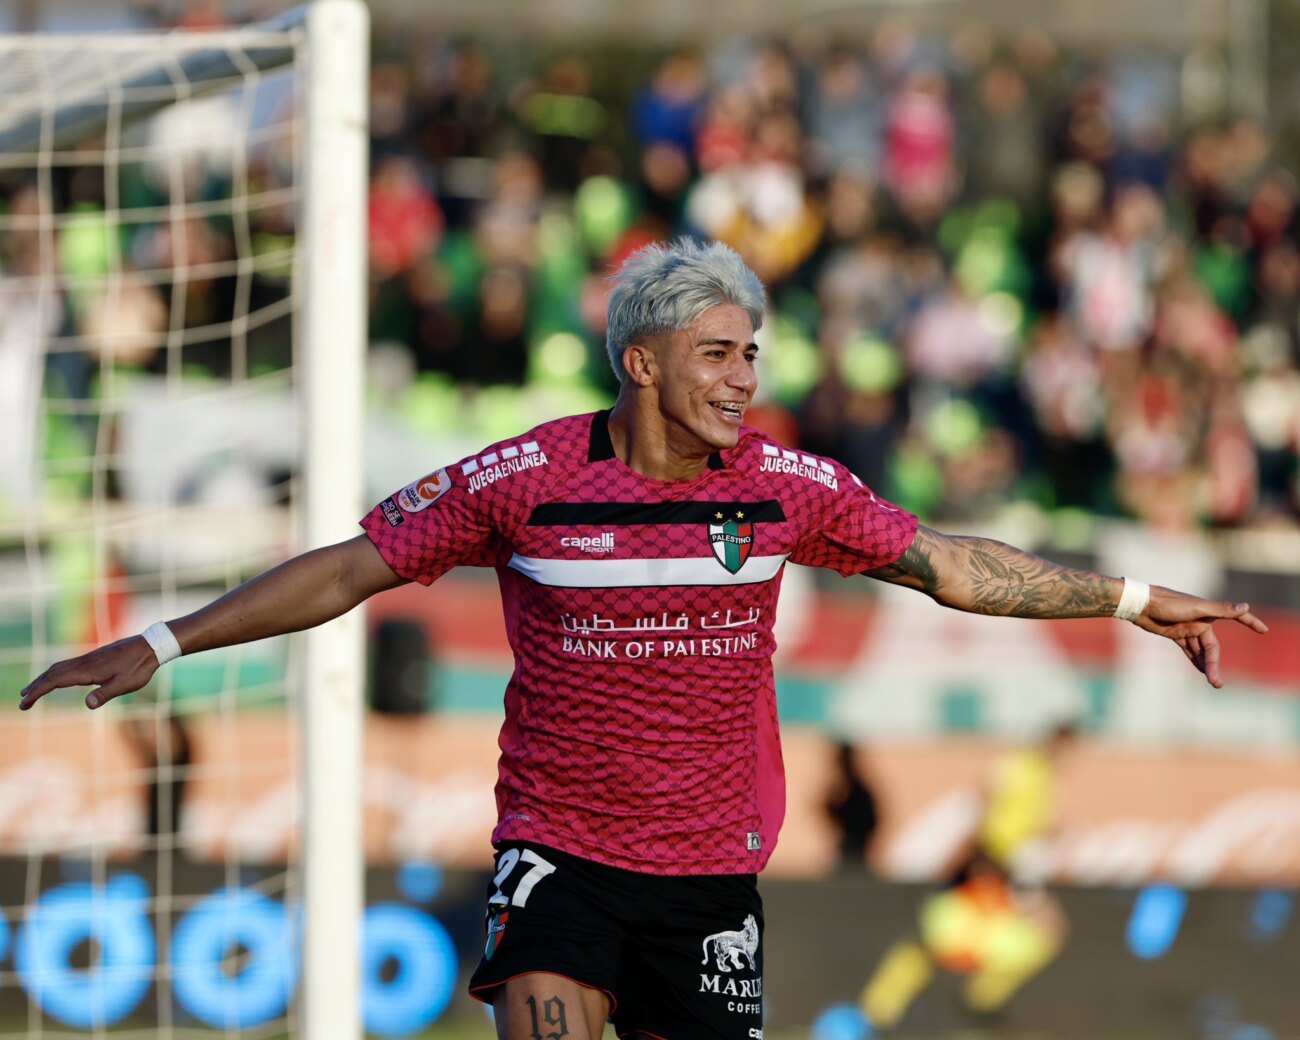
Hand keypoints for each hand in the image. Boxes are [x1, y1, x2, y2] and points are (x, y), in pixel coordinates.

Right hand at [20, 636, 159, 710]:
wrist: (151, 646)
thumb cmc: (139, 667)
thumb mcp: (126, 684)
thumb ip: (106, 694)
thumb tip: (88, 705)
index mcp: (89, 670)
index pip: (55, 680)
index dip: (38, 691)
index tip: (25, 702)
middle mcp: (84, 662)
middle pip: (52, 673)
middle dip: (35, 687)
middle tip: (22, 702)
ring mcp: (88, 658)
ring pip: (59, 668)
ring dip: (43, 679)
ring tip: (31, 691)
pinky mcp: (94, 657)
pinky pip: (68, 665)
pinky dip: (55, 673)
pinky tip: (55, 679)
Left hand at [1132, 588, 1268, 687]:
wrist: (1140, 605)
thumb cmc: (1168, 603)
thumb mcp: (1196, 608)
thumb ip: (1220, 609)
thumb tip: (1246, 606)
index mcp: (1208, 613)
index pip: (1235, 617)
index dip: (1250, 622)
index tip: (1263, 630)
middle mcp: (1200, 621)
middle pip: (1212, 647)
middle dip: (1214, 665)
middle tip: (1216, 683)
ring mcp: (1187, 628)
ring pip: (1201, 651)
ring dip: (1206, 665)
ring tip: (1212, 681)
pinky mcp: (1175, 634)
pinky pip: (1189, 650)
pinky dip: (1195, 659)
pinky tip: (1200, 671)